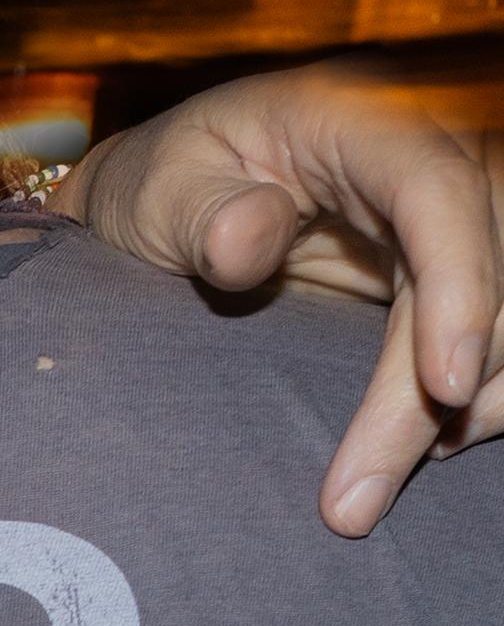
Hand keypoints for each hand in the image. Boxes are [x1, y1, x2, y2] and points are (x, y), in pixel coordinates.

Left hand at [63, 67, 503, 533]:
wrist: (168, 204)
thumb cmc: (159, 187)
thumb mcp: (156, 190)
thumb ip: (200, 213)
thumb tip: (249, 239)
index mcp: (363, 124)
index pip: (438, 193)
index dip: (460, 287)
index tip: (444, 387)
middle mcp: (426, 160)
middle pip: (484, 263)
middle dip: (440, 389)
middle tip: (356, 500)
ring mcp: (443, 218)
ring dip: (473, 399)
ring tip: (376, 488)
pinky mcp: (441, 271)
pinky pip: (490, 328)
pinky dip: (475, 392)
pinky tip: (425, 451)